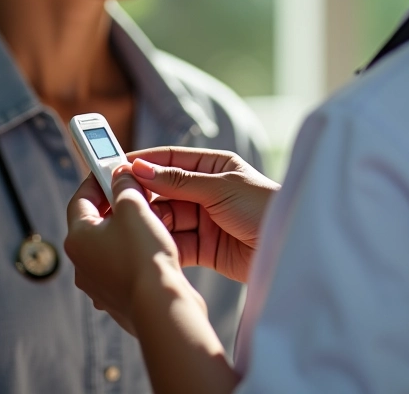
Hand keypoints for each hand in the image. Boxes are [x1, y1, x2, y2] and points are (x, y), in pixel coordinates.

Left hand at [64, 167, 206, 335]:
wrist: (162, 308)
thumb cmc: (144, 256)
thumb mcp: (134, 208)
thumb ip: (124, 185)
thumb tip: (120, 175)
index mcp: (77, 239)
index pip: (80, 198)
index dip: (96, 179)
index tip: (111, 166)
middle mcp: (82, 264)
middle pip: (94, 222)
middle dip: (115, 203)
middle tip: (134, 189)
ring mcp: (99, 284)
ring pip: (110, 244)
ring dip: (126, 228)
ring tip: (149, 217)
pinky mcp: (118, 297)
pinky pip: (123, 265)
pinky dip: (134, 251)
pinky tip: (154, 246)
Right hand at [128, 147, 279, 283]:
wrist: (292, 248)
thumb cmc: (264, 207)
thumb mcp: (220, 187)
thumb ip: (179, 181)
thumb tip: (142, 168)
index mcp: (212, 166)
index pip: (169, 160)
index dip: (142, 164)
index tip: (115, 168)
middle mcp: (205, 191)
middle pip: (163, 191)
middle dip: (143, 197)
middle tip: (118, 204)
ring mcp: (204, 219)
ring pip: (166, 218)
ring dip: (151, 222)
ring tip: (133, 227)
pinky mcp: (205, 248)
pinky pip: (176, 243)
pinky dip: (163, 244)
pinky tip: (149, 245)